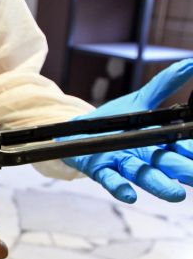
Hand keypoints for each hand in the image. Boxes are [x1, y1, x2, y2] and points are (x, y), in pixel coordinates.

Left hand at [63, 59, 192, 202]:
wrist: (76, 129)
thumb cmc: (114, 121)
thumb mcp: (140, 100)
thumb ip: (165, 84)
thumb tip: (190, 63)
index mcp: (158, 141)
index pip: (180, 146)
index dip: (190, 149)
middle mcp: (144, 157)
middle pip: (167, 164)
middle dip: (183, 170)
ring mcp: (123, 165)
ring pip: (144, 176)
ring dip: (159, 185)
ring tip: (176, 195)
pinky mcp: (100, 170)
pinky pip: (111, 181)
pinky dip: (121, 188)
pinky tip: (131, 195)